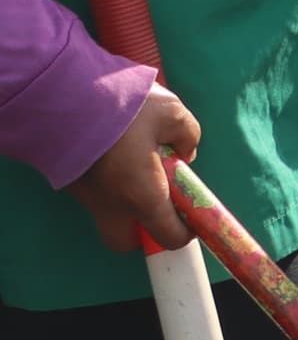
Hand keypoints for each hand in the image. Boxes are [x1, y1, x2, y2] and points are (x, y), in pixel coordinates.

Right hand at [65, 87, 197, 253]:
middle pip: (127, 240)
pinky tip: (120, 157)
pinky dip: (111, 188)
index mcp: (143, 197)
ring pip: (108, 218)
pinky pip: (95, 197)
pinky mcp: (69, 183)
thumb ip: (188, 136)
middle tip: (161, 200)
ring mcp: (85, 198)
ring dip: (127, 205)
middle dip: (145, 230)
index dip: (186, 232)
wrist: (62, 98)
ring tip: (142, 167)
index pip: (169, 237)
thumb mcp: (172, 113)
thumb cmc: (123, 109)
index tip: (194, 216)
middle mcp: (111, 206)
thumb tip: (185, 153)